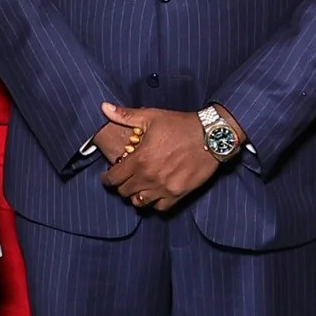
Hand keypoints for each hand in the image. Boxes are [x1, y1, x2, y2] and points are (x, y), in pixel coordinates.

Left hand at [99, 103, 227, 211]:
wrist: (211, 136)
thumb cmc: (181, 125)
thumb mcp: (152, 116)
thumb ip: (126, 116)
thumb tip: (105, 107)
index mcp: (140, 160)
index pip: (113, 178)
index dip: (107, 179)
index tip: (108, 177)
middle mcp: (149, 177)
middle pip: (125, 192)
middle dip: (121, 186)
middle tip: (125, 179)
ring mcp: (164, 188)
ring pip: (140, 202)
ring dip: (137, 195)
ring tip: (139, 187)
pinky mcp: (179, 193)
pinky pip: (160, 208)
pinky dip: (155, 203)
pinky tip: (156, 193)